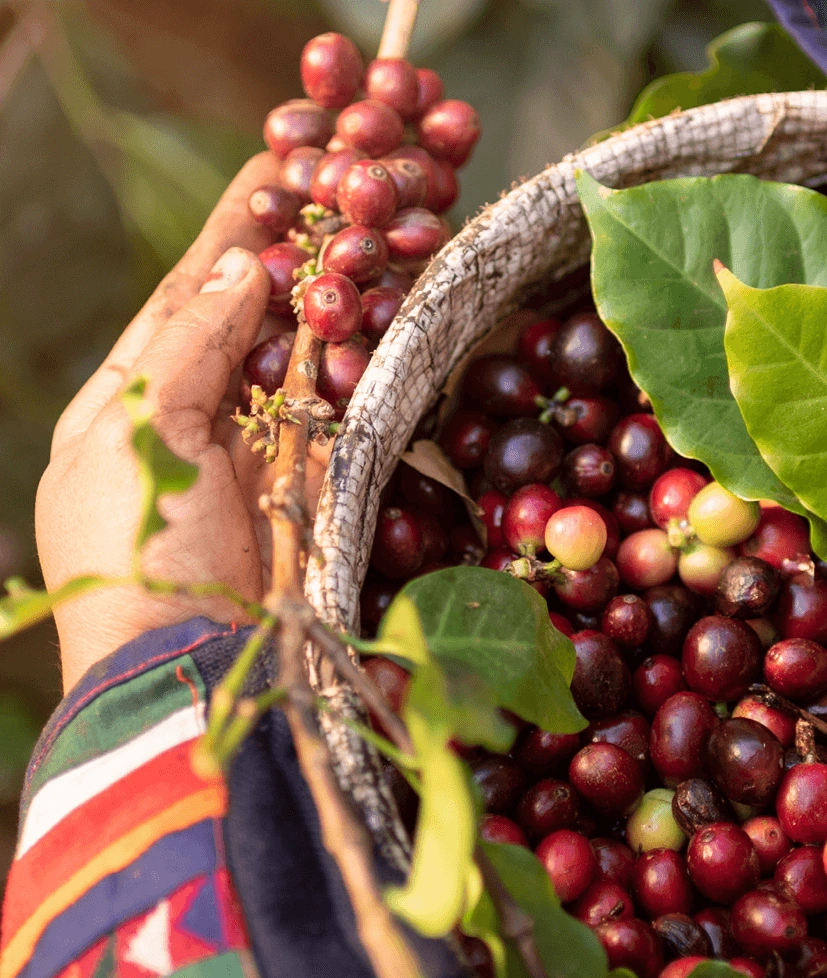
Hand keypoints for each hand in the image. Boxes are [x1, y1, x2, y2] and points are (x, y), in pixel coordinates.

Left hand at [36, 153, 330, 692]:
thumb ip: (187, 343)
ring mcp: (260, 449)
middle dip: (298, 251)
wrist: (183, 663)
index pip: (187, 291)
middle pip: (255, 315)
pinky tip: (388, 305)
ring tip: (379, 223)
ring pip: (305, 354)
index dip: (231, 227)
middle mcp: (200, 414)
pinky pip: (341, 406)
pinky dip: (364, 358)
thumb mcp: (134, 431)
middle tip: (349, 180)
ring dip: (340, 295)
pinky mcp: (313, 482)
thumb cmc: (133, 548)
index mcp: (131, 395)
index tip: (280, 159)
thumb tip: (239, 264)